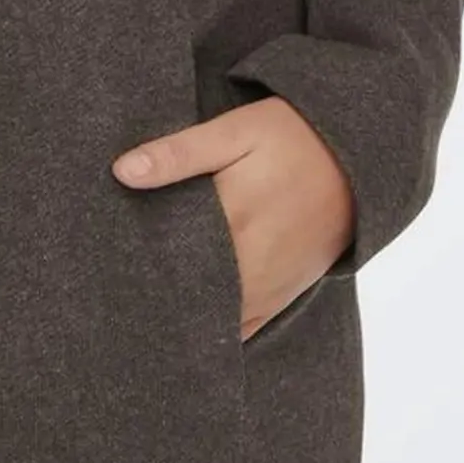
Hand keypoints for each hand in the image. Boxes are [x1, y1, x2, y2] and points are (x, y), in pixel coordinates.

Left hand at [111, 96, 354, 337]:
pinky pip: (245, 325)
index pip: (169, 260)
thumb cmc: (292, 137)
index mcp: (232, 220)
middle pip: (188, 296)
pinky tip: (189, 331)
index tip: (105, 276)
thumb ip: (180, 153)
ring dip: (182, 320)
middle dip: (152, 300)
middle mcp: (250, 262)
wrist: (358, 158)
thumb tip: (122, 171)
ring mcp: (270, 284)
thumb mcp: (236, 131)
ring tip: (143, 319)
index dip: (135, 272)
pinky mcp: (284, 293)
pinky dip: (216, 330)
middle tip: (111, 301)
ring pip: (214, 318)